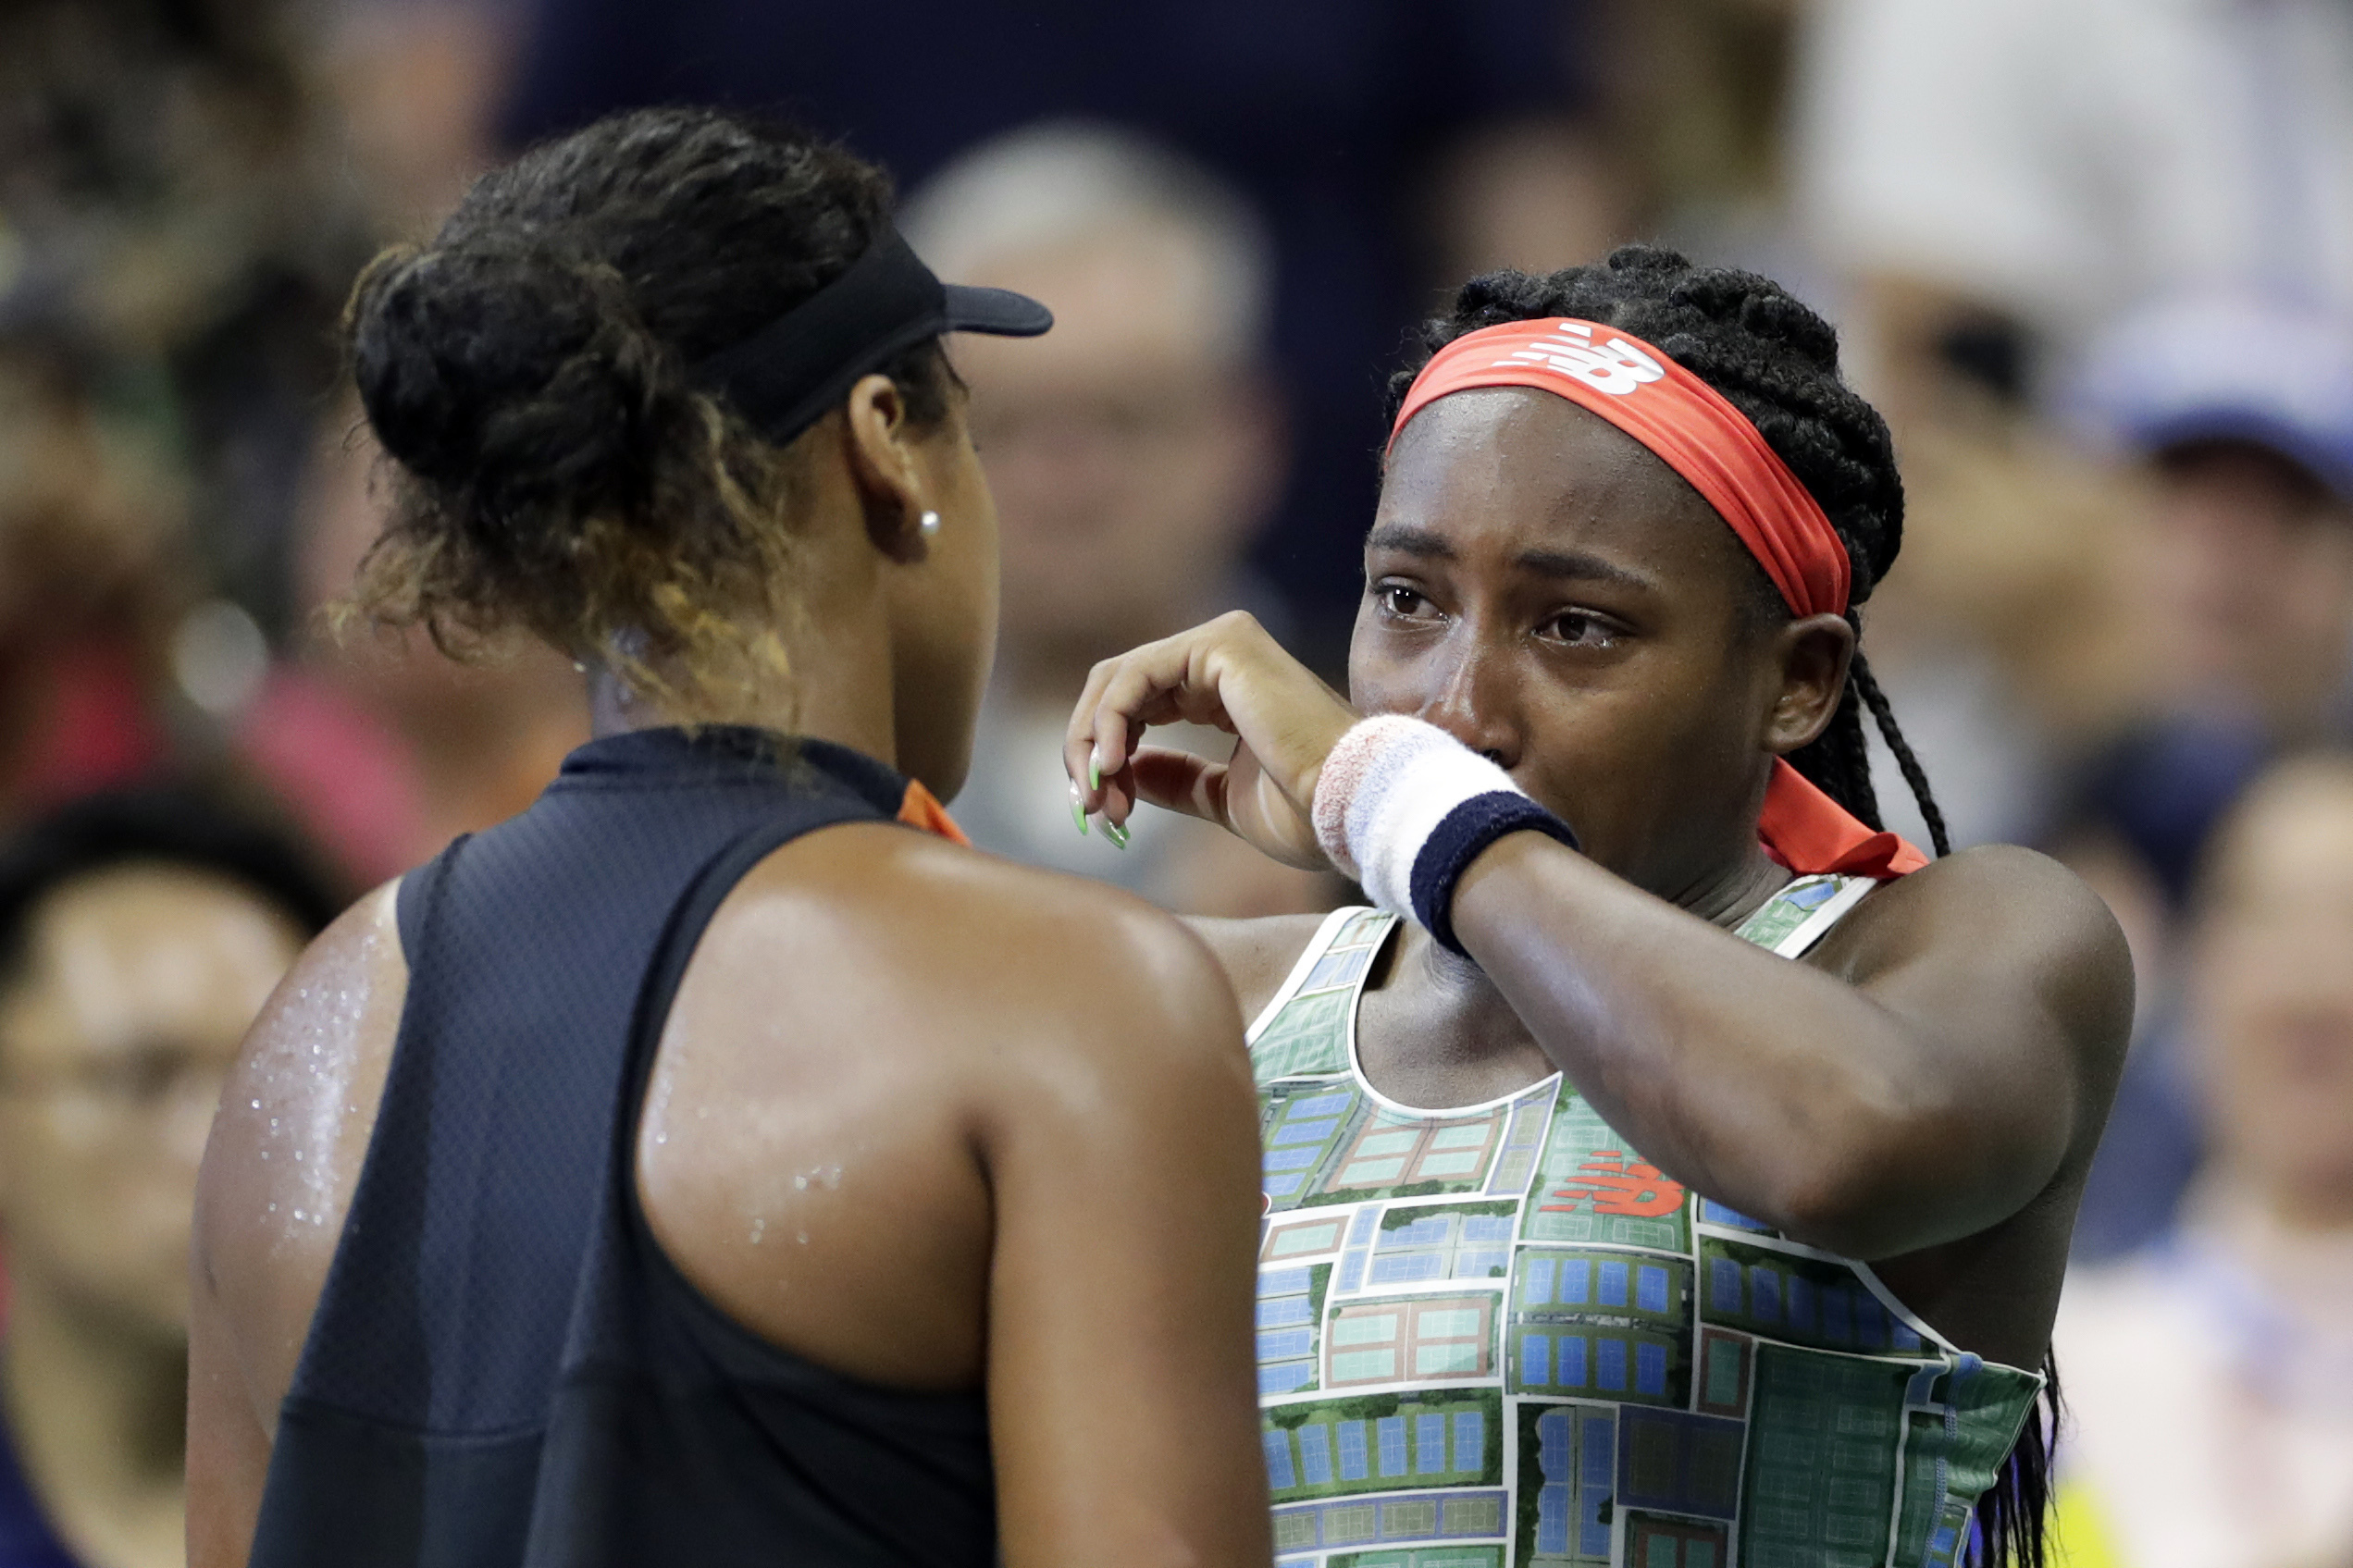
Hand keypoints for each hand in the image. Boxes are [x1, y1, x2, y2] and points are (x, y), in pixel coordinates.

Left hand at [1065, 612, 1359, 870]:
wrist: (1347, 807)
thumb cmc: (1306, 811)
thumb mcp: (1222, 798)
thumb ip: (1176, 780)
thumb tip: (1127, 773)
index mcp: (1227, 687)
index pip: (1139, 705)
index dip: (1106, 754)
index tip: (1100, 810)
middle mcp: (1221, 655)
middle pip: (1118, 688)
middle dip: (1090, 750)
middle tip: (1089, 807)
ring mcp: (1222, 642)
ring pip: (1117, 680)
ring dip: (1091, 742)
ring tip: (1097, 798)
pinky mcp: (1220, 644)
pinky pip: (1133, 677)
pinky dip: (1107, 723)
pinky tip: (1109, 767)